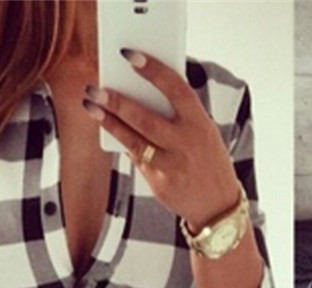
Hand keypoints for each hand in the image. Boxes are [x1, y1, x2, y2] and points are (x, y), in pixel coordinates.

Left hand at [82, 50, 239, 230]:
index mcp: (200, 124)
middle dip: (118, 102)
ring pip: (134, 142)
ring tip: (91, 107)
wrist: (219, 207)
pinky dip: (124, 143)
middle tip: (96, 88)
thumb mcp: (203, 133)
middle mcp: (186, 145)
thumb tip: (139, 94)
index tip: (130, 56)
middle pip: (146, 119)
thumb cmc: (207, 160)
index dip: (153, 71)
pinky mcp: (160, 185)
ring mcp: (172, 167)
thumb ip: (178, 116)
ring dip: (110, 123)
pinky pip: (137, 160)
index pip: (176, 90)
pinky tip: (110, 130)